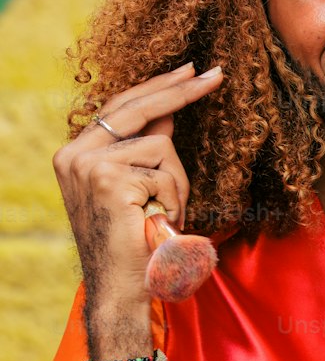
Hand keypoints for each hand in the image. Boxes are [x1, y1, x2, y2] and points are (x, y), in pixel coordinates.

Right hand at [54, 63, 223, 339]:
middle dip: (180, 90)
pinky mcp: (109, 178)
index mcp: (74, 153)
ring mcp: (87, 164)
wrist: (119, 289)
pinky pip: (165, 171)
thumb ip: (144, 150)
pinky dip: (175, 199)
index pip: (120, 107)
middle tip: (216, 74)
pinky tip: (161, 222)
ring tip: (167, 214)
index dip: (158, 88)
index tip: (188, 71)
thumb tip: (168, 110)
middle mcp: (73, 154)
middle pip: (137, 107)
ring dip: (178, 183)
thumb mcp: (137, 190)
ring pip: (161, 145)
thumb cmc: (133, 245)